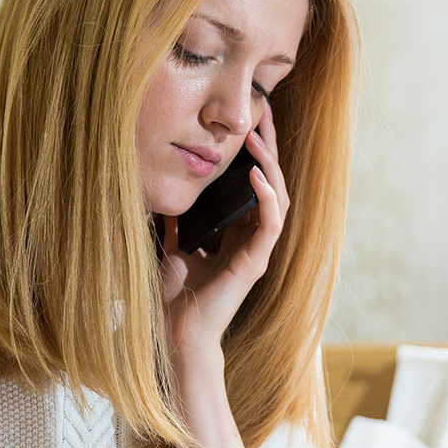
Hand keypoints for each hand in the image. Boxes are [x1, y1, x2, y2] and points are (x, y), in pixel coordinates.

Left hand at [159, 99, 290, 355]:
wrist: (174, 333)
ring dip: (270, 166)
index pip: (254, 185)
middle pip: (271, 184)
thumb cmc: (174, 297)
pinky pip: (272, 222)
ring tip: (258, 139)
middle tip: (263, 114)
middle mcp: (253, 239)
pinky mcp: (256, 262)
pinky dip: (267, 196)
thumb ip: (177, 221)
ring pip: (278, 198)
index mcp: (237, 234)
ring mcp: (258, 250)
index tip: (249, 123)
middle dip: (268, 148)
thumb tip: (169, 191)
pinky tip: (255, 174)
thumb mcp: (171, 245)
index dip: (255, 154)